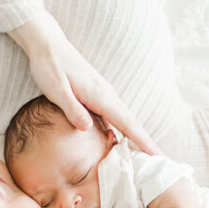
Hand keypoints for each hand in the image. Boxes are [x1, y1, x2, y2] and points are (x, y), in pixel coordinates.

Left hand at [7, 11, 159, 155]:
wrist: (47, 45)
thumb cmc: (49, 67)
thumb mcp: (56, 89)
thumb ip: (72, 108)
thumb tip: (87, 128)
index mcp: (99, 96)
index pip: (126, 123)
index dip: (142, 141)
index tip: (157, 156)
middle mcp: (106, 95)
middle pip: (132, 123)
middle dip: (146, 143)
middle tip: (161, 162)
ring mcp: (103, 94)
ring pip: (124, 120)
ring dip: (137, 137)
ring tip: (146, 156)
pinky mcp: (97, 95)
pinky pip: (115, 116)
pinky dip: (124, 129)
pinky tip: (122, 140)